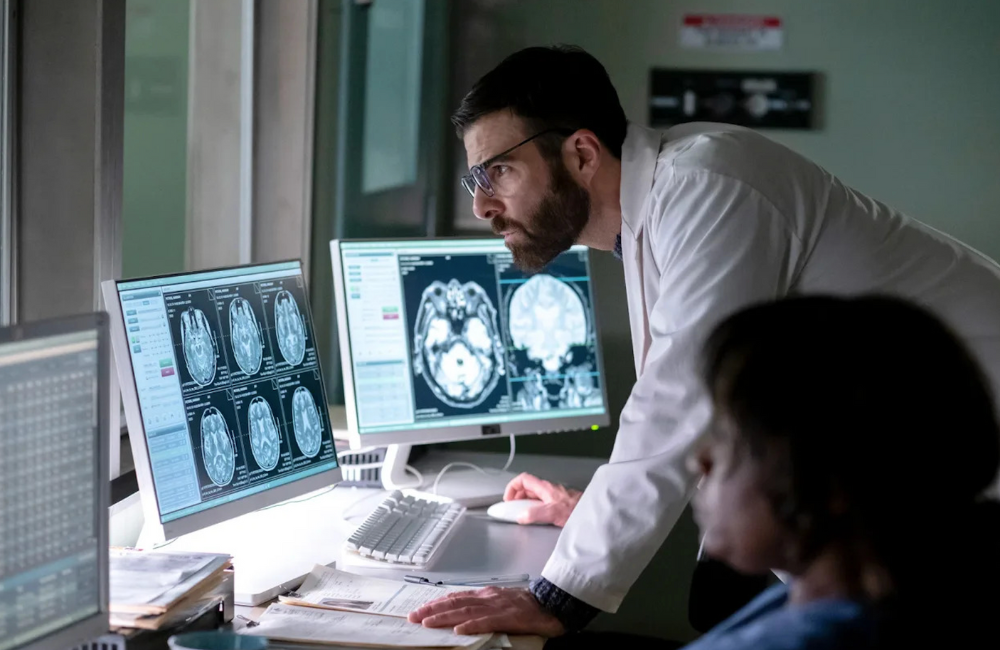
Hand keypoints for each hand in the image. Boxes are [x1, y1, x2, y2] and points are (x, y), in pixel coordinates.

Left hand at [408, 587, 564, 636]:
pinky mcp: (510, 617)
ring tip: (428, 623)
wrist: (554, 604)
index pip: (456, 597)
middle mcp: (489, 597)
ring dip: (445, 617)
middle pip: (456, 602)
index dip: (436, 603)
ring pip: (466, 611)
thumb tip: (462, 616)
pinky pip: (487, 622)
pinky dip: (471, 625)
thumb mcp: (502, 602)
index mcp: (487, 594)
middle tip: (413, 616)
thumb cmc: (529, 606)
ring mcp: (499, 606)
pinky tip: (458, 630)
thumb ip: (483, 607)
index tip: (420, 609)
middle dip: (433, 609)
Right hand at [503, 473, 582, 526]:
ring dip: (526, 503)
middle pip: (527, 488)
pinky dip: (535, 508)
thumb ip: (535, 514)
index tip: (508, 499)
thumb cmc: (577, 510)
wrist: (593, 514)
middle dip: (517, 497)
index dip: (512, 487)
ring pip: (535, 495)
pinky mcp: (559, 503)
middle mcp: (549, 489)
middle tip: (513, 508)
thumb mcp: (553, 513)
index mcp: (545, 488)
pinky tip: (537, 517)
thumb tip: (520, 516)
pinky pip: (542, 502)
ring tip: (523, 514)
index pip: (523, 479)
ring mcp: (554, 496)